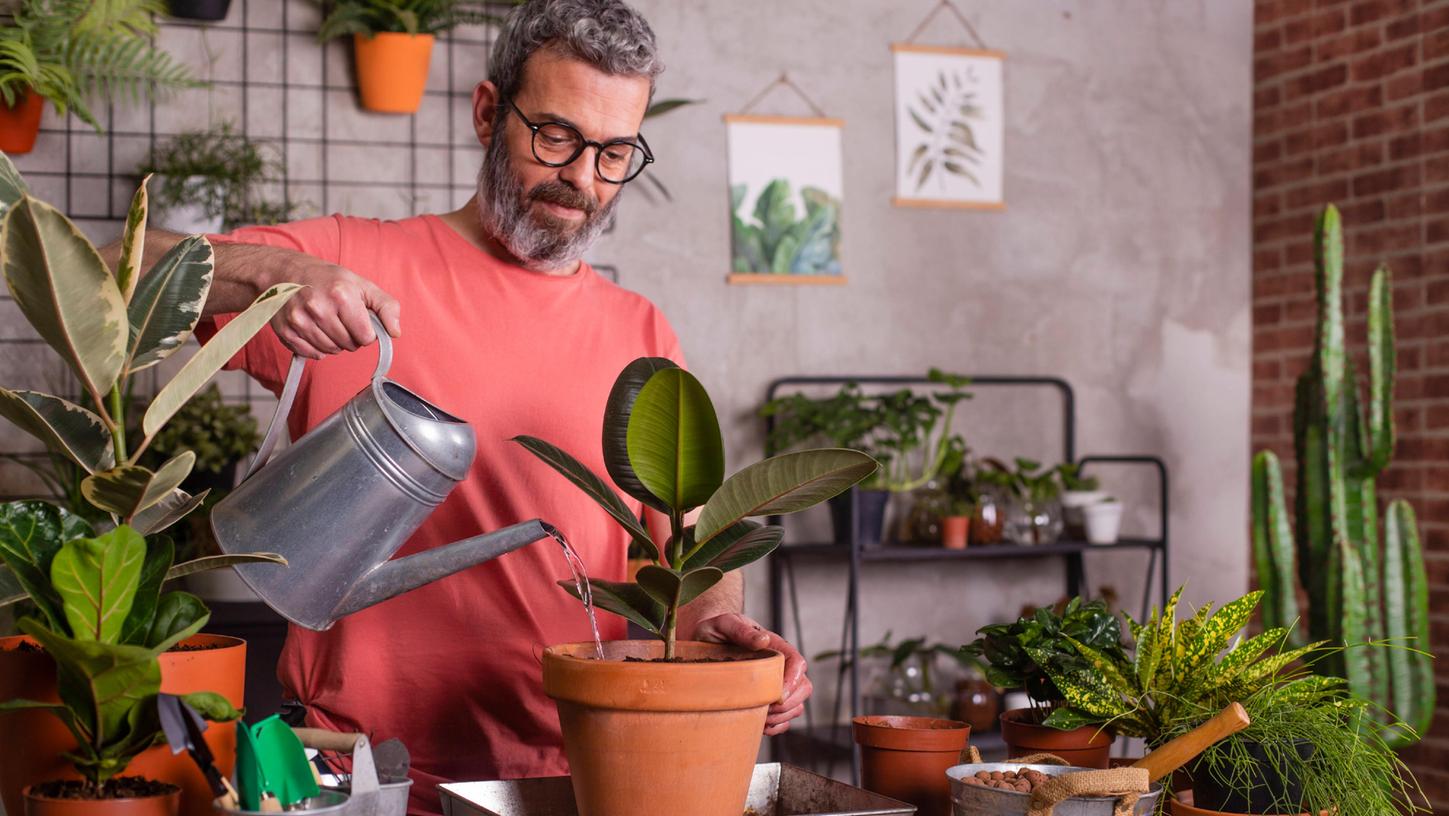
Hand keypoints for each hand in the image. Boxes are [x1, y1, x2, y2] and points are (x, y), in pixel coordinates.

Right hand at [271, 258, 400, 358]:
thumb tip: (395, 332)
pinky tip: (315, 330)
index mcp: (341, 296)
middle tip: (341, 319)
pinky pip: (312, 354)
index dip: (366, 331)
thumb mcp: (361, 285)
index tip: (358, 320)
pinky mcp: (286, 332)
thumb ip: (386, 306)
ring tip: (327, 322)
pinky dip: (317, 347)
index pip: (366, 337)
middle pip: (349, 345)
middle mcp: (318, 309)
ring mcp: (300, 321)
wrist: (285, 272)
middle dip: (350, 336)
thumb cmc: (326, 279)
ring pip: (331, 351)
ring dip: (334, 342)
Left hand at [692, 613, 810, 735]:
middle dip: (787, 704)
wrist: (702, 639)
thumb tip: (763, 640)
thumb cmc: (714, 629)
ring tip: (759, 718)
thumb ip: (743, 631)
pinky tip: (760, 725)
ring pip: (796, 706)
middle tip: (765, 709)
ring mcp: (775, 685)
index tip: (778, 695)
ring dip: (781, 717)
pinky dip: (776, 726)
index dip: (793, 681)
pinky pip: (784, 719)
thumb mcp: (724, 625)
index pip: (798, 663)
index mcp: (775, 647)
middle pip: (803, 687)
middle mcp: (780, 667)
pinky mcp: (767, 700)